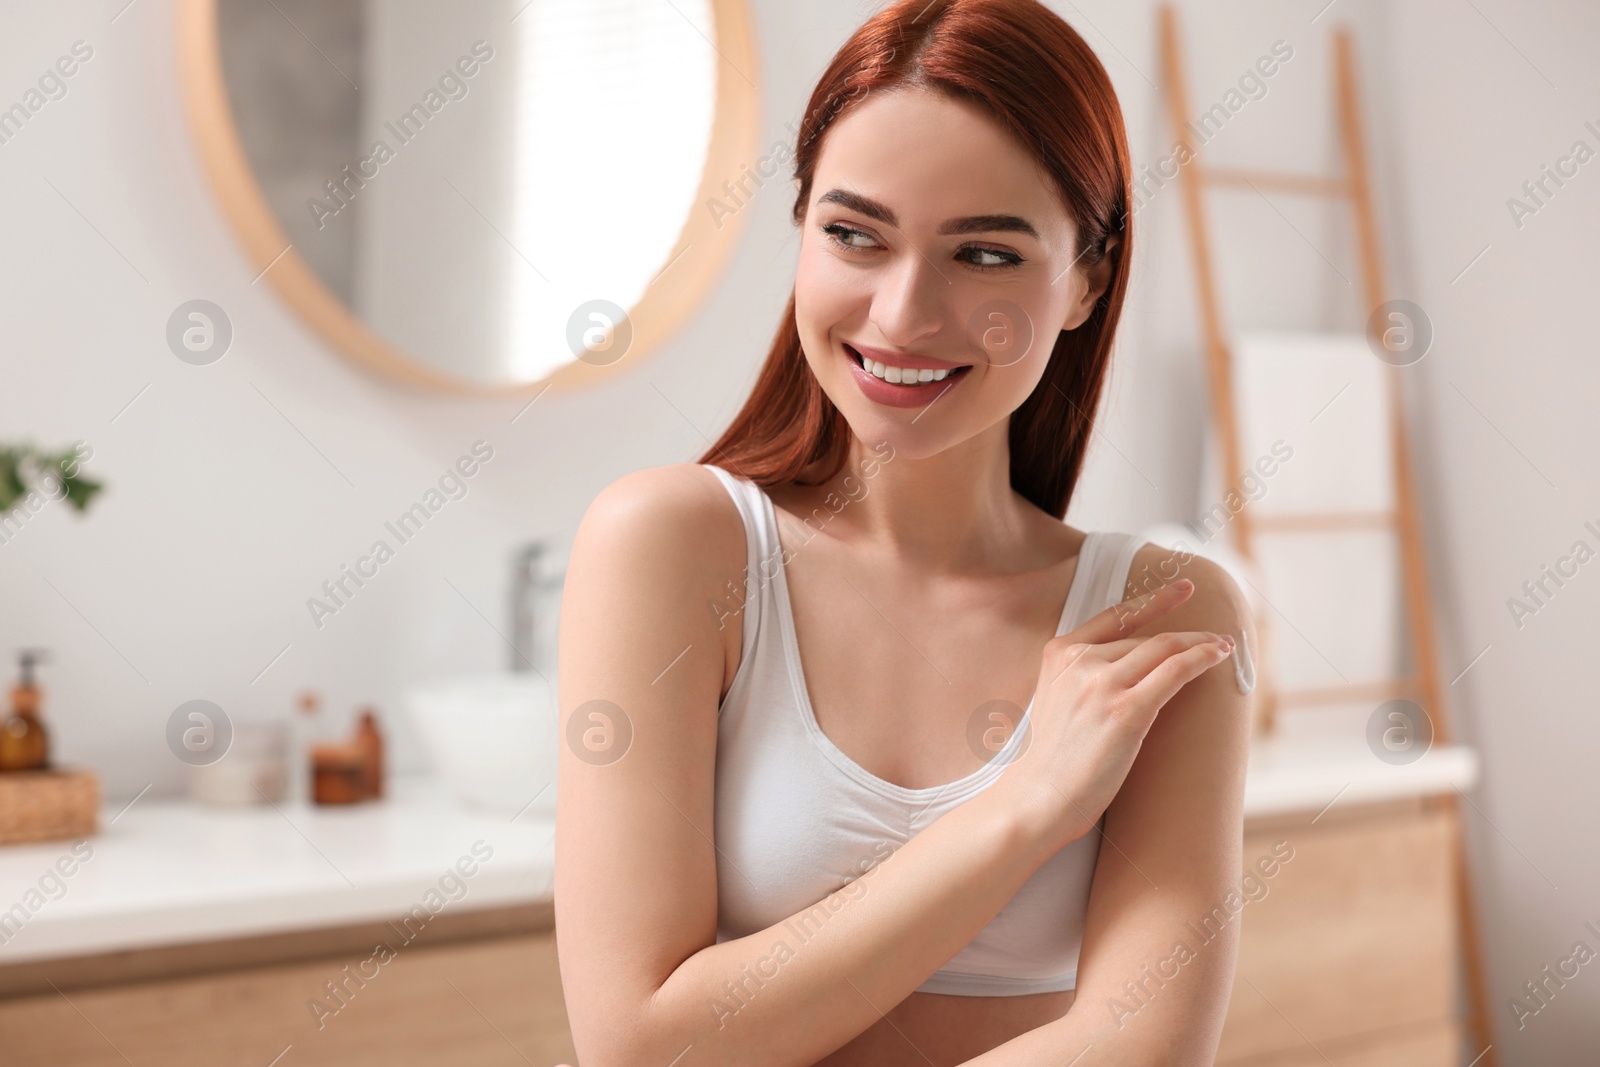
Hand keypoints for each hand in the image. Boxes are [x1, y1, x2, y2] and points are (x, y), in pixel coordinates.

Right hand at [998, 578, 1233, 847]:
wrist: (1038, 797)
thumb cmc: (1051, 761)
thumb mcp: (1056, 701)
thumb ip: (1082, 677)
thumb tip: (1133, 668)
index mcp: (1059, 654)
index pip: (1114, 616)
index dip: (1153, 600)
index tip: (1181, 589)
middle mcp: (1079, 661)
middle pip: (1144, 638)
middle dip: (1185, 636)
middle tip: (1214, 638)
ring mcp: (1101, 684)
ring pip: (1164, 649)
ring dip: (1200, 644)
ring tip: (1223, 646)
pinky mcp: (1125, 710)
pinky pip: (1174, 670)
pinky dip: (1202, 658)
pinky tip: (1219, 655)